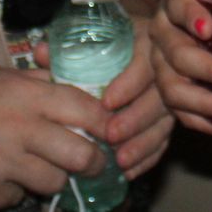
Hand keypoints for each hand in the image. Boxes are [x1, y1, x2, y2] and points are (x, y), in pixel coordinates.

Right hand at [0, 63, 111, 208]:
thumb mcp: (0, 74)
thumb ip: (39, 83)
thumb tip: (75, 90)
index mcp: (27, 95)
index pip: (87, 112)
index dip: (107, 125)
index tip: (113, 131)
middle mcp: (19, 129)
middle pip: (81, 157)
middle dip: (92, 162)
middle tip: (91, 162)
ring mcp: (1, 163)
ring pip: (52, 182)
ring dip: (51, 177)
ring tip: (36, 166)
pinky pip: (15, 198)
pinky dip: (13, 190)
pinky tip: (0, 174)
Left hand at [30, 3, 173, 180]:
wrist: (130, 45)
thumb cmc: (105, 42)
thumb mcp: (89, 39)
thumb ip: (67, 48)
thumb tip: (41, 53)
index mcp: (145, 41)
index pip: (143, 63)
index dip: (128, 84)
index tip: (107, 102)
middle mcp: (163, 68)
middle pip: (158, 97)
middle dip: (135, 119)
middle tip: (110, 136)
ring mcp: (169, 94)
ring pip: (163, 122)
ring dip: (143, 144)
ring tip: (120, 161)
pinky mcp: (169, 116)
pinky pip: (164, 139)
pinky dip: (147, 157)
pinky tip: (130, 171)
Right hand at [148, 0, 211, 134]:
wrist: (184, 13)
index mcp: (177, 1)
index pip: (178, 4)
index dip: (190, 16)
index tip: (209, 28)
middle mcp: (163, 32)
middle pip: (178, 53)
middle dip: (210, 69)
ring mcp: (161, 63)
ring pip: (173, 88)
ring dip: (205, 102)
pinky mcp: (167, 87)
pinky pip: (178, 111)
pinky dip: (203, 122)